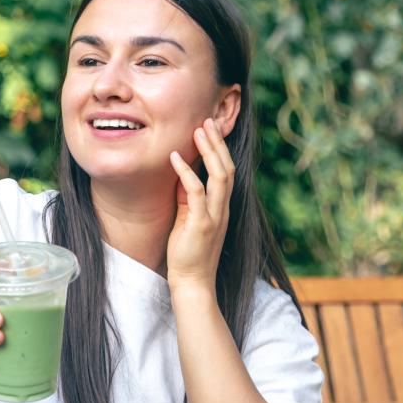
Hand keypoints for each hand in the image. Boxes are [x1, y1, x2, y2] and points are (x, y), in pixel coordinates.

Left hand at [166, 118, 233, 294]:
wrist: (192, 282)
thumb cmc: (187, 252)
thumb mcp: (188, 218)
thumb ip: (188, 198)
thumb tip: (182, 175)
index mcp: (222, 207)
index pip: (226, 171)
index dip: (219, 149)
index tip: (209, 129)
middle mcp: (223, 208)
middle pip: (227, 167)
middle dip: (218, 143)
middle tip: (207, 120)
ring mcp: (215, 216)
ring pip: (219, 176)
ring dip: (209, 151)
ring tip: (198, 130)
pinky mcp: (202, 225)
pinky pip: (196, 193)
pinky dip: (186, 173)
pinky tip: (175, 157)